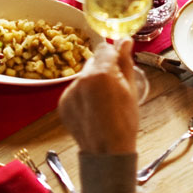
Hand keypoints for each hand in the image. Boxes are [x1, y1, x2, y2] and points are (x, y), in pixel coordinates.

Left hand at [58, 39, 138, 155]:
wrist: (106, 152)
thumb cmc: (124, 122)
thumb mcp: (130, 89)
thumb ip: (125, 61)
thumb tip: (125, 40)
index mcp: (101, 73)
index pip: (105, 48)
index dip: (114, 55)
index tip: (119, 63)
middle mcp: (81, 79)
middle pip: (93, 61)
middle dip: (103, 69)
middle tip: (114, 88)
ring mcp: (69, 91)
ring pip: (83, 76)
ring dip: (92, 82)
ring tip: (103, 103)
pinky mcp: (62, 103)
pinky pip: (74, 90)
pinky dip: (82, 95)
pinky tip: (92, 109)